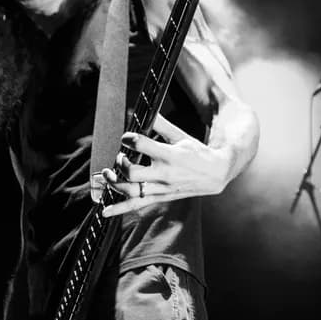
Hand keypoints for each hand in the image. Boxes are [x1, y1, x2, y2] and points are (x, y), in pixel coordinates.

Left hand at [102, 114, 229, 216]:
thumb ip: (161, 124)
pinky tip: (105, 211)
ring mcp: (161, 189)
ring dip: (114, 184)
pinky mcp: (160, 197)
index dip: (129, 139)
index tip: (126, 137)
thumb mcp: (181, 136)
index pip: (142, 145)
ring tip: (107, 174)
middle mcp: (164, 174)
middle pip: (132, 173)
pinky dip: (119, 209)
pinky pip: (136, 205)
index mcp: (170, 155)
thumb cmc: (197, 153)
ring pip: (131, 191)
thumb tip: (146, 108)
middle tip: (120, 156)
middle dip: (120, 164)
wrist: (215, 174)